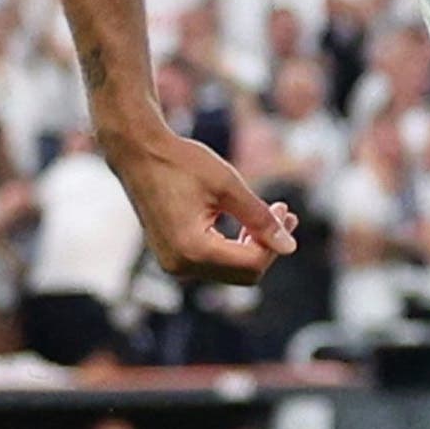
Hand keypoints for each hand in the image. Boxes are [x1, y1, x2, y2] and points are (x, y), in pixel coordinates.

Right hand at [104, 129, 298, 285]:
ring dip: (252, 246)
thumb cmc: (183, 164)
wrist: (140, 154)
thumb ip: (260, 219)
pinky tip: (245, 221)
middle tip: (283, 213)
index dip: (275, 242)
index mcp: (193, 250)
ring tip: (270, 213)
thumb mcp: (229, 187)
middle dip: (267, 246)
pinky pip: (213, 262)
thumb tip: (290, 248)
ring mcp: (173, 264)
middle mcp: (180, 266)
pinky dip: (234, 245)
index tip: (286, 212)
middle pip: (243, 274)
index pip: (252, 263)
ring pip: (230, 270)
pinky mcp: (173, 255)